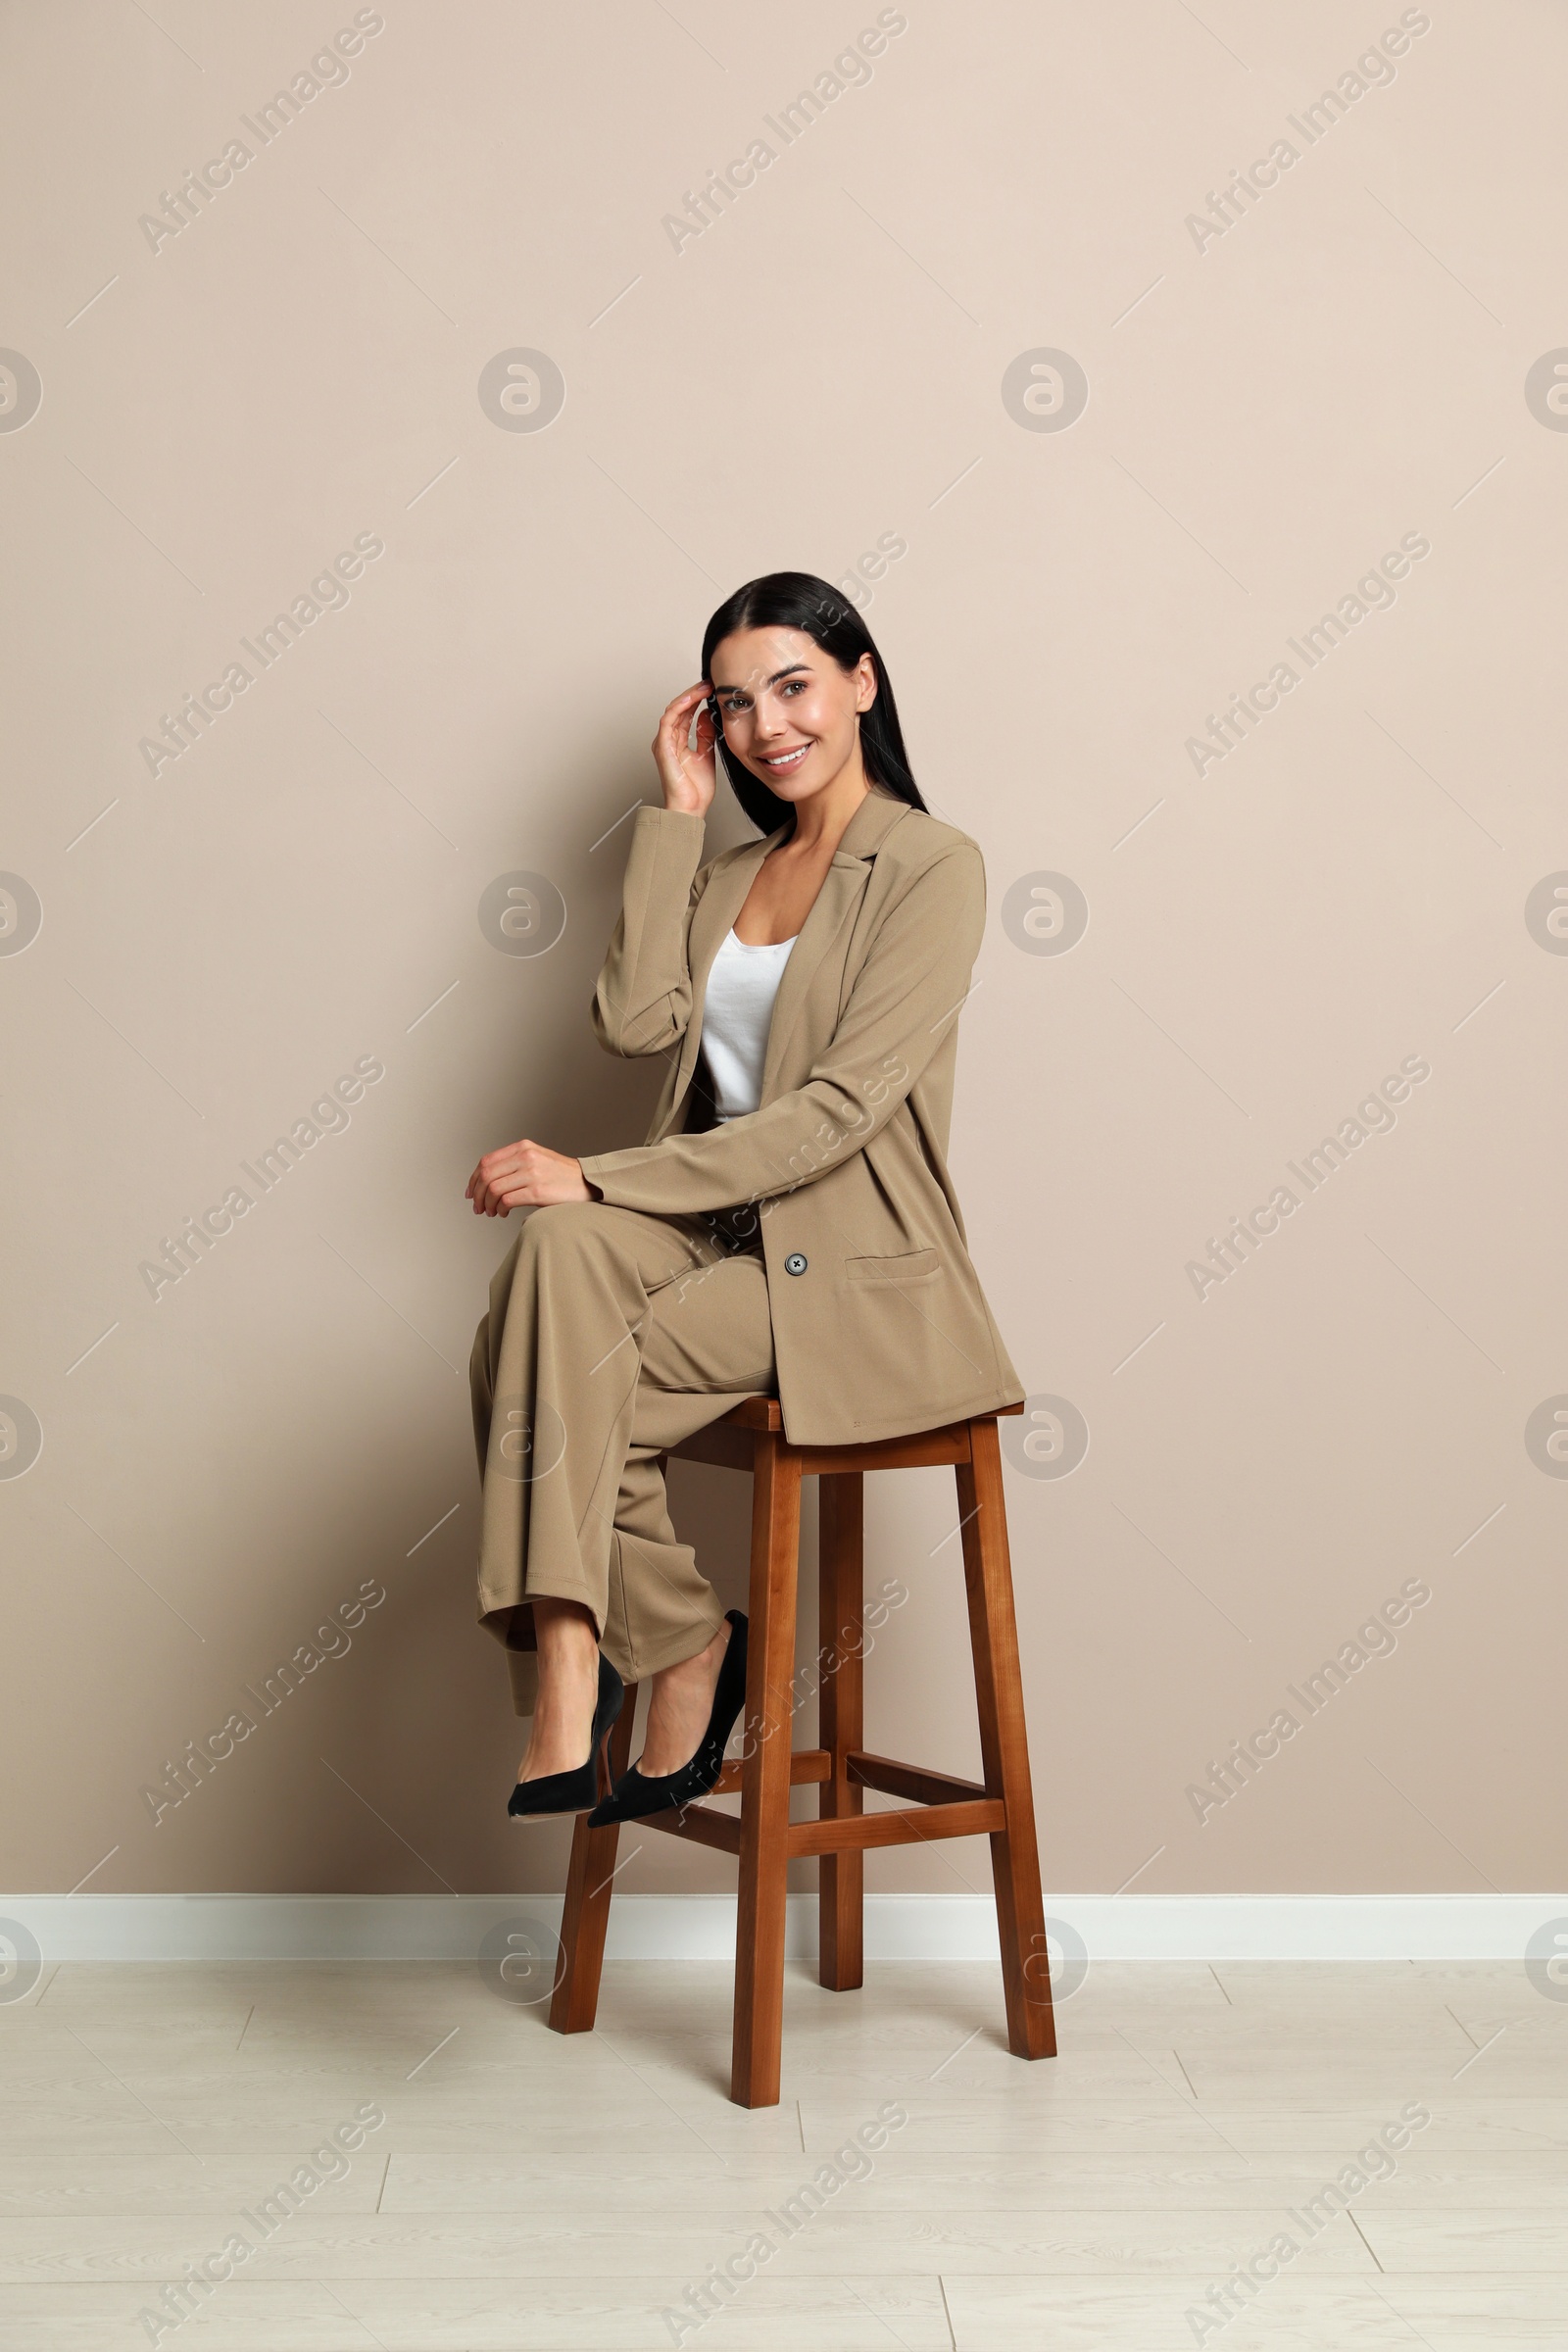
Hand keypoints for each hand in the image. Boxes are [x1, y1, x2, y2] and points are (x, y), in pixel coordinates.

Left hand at [466, 1139, 592, 1216]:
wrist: (587, 1182)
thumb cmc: (561, 1175)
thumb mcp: (537, 1158)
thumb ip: (514, 1163)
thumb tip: (486, 1180)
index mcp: (523, 1147)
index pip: (486, 1162)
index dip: (473, 1179)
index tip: (471, 1193)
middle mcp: (526, 1157)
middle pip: (486, 1175)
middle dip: (477, 1194)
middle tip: (477, 1207)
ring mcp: (532, 1173)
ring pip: (493, 1189)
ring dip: (487, 1204)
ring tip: (490, 1212)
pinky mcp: (538, 1191)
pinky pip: (507, 1200)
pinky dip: (500, 1209)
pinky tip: (503, 1213)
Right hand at [653, 681, 719, 816]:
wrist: (690, 808)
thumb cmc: (695, 790)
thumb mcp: (706, 754)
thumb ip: (705, 735)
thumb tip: (707, 715)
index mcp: (677, 741)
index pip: (686, 712)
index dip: (697, 698)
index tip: (712, 688)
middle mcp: (668, 739)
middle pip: (678, 708)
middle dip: (694, 693)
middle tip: (709, 682)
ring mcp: (664, 743)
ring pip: (673, 710)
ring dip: (688, 696)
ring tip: (703, 687)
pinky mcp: (662, 747)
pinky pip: (668, 722)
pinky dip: (679, 708)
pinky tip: (691, 699)